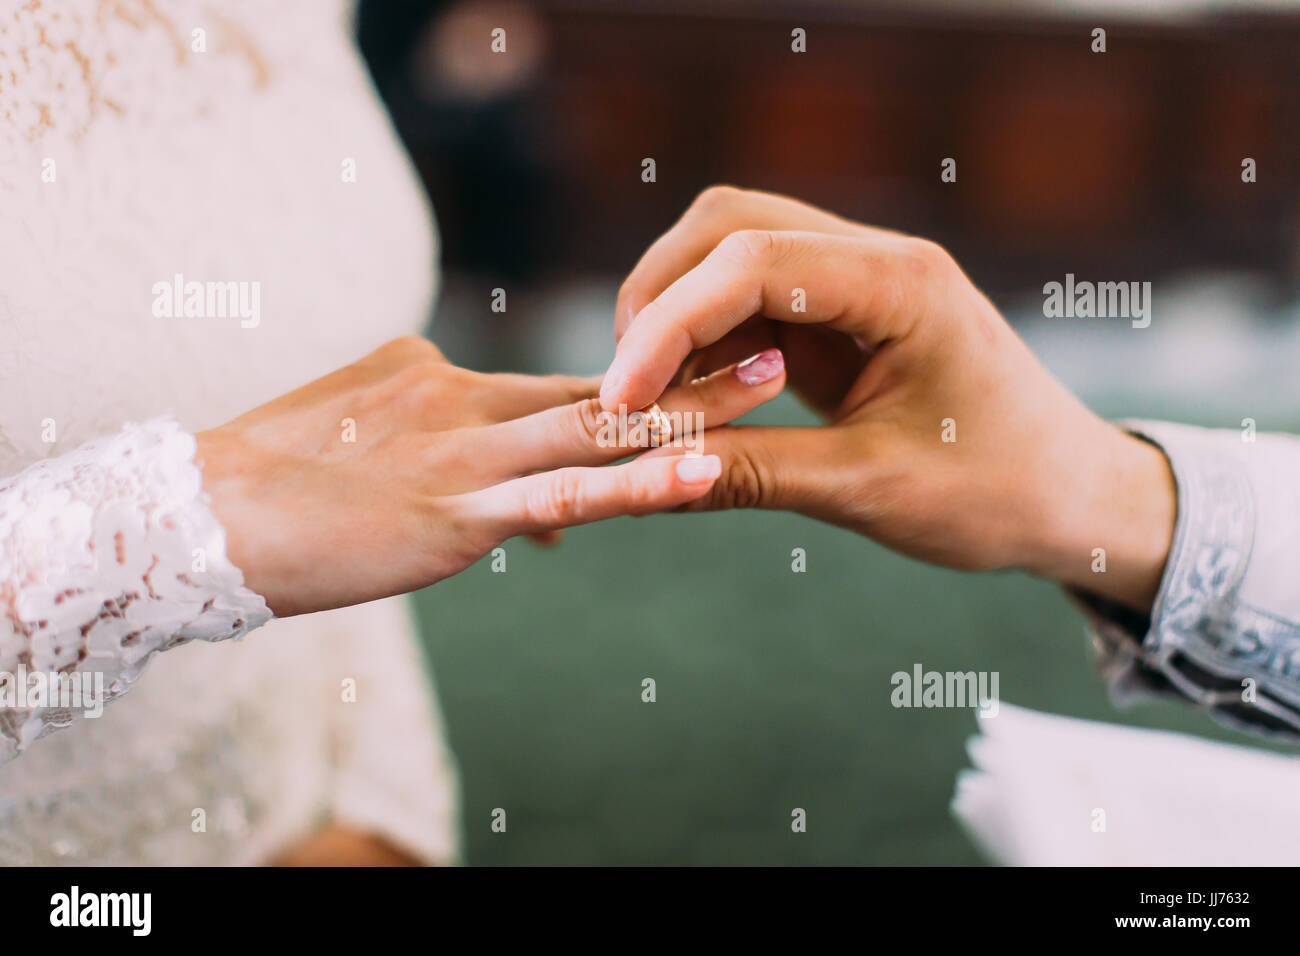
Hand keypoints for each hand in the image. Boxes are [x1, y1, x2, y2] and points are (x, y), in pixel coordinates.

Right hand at [196, 335, 784, 615]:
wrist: (197, 518)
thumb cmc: (277, 487)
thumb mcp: (370, 449)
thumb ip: (457, 467)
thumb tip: (547, 530)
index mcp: (442, 377)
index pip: (562, 382)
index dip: (644, 373)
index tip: (713, 356)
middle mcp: (463, 398)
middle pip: (601, 385)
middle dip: (693, 368)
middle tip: (779, 339)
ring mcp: (463, 454)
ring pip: (597, 428)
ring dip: (689, 410)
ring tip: (772, 386)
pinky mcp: (452, 513)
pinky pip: (561, 497)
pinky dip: (636, 487)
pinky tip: (702, 477)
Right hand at [604, 187, 1174, 611]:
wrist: (1071, 496)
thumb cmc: (997, 492)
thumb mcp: (869, 489)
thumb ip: (754, 473)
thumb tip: (645, 477)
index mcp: (902, 284)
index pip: (752, 263)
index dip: (668, 324)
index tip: (623, 396)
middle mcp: (879, 259)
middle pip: (730, 225)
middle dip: (660, 299)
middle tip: (627, 388)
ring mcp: (861, 280)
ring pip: (733, 252)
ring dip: (678, 314)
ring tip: (653, 397)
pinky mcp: (845, 313)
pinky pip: (752, 301)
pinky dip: (707, 339)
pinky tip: (695, 397)